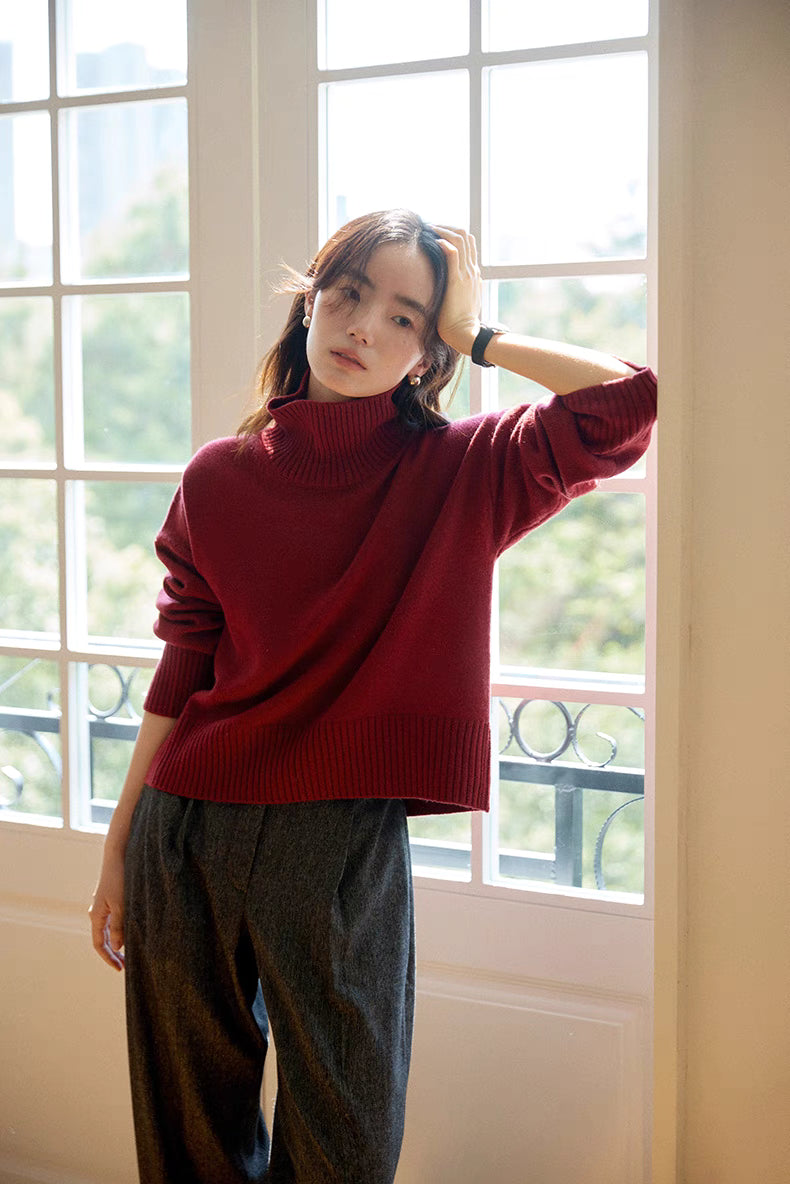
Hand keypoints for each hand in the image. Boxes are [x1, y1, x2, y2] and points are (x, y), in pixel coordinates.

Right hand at [89, 845, 126, 971]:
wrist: (117, 856)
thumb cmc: (119, 879)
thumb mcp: (120, 904)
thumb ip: (119, 926)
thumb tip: (117, 947)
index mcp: (96, 916)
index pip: (99, 944)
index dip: (108, 958)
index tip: (119, 968)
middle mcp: (97, 913)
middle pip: (103, 940)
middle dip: (113, 954)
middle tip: (126, 966)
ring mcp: (103, 907)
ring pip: (109, 931)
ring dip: (117, 943)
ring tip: (130, 953)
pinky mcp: (110, 901)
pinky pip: (113, 921)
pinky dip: (120, 931)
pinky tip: (130, 934)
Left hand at [431, 225, 481, 354]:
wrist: (465, 334)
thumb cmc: (459, 324)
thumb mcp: (461, 304)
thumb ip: (458, 293)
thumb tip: (446, 291)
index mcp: (473, 274)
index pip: (468, 244)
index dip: (452, 234)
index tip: (436, 235)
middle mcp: (472, 270)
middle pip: (465, 236)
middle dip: (447, 227)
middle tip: (430, 228)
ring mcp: (466, 274)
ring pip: (460, 239)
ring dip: (443, 230)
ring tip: (429, 230)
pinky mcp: (457, 280)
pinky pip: (453, 253)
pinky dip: (443, 242)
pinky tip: (432, 242)